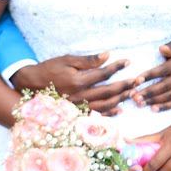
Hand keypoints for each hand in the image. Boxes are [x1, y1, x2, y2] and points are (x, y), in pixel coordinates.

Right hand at [9, 52, 136, 116]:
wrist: (32, 85)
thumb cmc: (49, 70)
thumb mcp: (67, 60)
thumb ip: (88, 60)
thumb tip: (107, 56)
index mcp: (78, 81)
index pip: (103, 74)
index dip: (117, 67)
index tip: (127, 61)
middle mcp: (80, 96)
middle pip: (109, 91)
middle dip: (125, 85)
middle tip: (138, 80)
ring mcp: (79, 106)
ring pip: (105, 104)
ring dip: (121, 99)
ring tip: (133, 93)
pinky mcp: (77, 113)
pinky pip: (96, 114)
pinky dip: (110, 113)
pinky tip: (120, 109)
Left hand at [128, 40, 170, 110]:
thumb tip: (162, 49)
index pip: (164, 70)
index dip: (150, 76)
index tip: (137, 81)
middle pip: (165, 85)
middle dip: (149, 92)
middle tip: (134, 96)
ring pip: (169, 95)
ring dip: (154, 100)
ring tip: (139, 103)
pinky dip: (165, 107)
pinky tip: (153, 109)